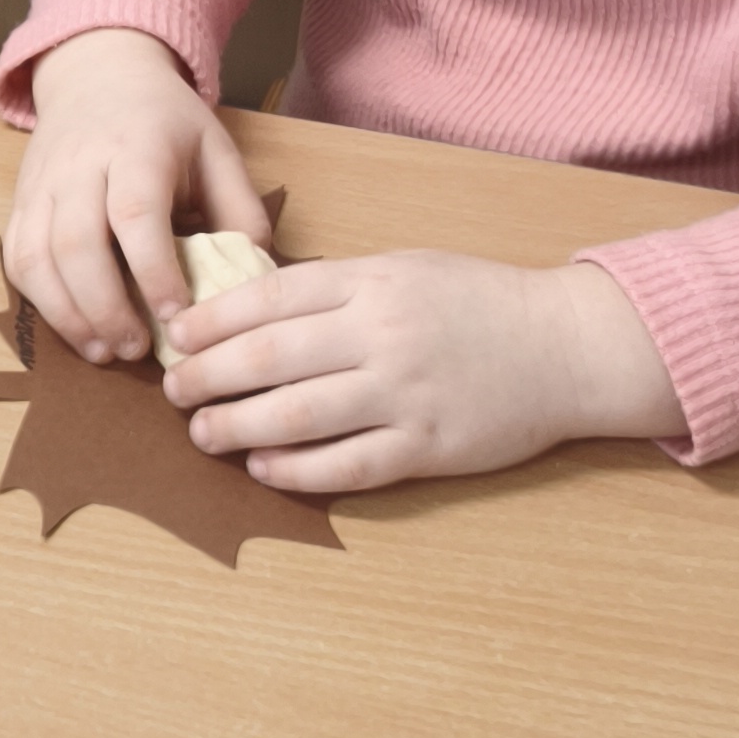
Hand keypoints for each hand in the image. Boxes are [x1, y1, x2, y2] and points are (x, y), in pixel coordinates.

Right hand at [4, 30, 274, 362]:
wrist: (99, 71)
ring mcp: (42, 183)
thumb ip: (240, 209)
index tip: (177, 318)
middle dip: (103, 306)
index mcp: (137, 147)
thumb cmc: (166, 122)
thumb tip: (253, 275)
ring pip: (36, 255)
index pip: (135, 214)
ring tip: (102, 352)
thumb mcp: (217, 150)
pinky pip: (16, 257)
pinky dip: (40, 300)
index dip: (154, 272)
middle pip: (76, 242)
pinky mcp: (21, 202)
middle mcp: (80, 164)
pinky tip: (73, 327)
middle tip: (135, 350)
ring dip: (66, 313)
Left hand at [162, 246, 682, 491]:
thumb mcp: (405, 268)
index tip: (176, 337)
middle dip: (206, 377)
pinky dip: (295, 470)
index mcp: (372, 280)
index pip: (269, 297)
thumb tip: (253, 309)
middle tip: (172, 390)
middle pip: (268, 358)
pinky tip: (263, 468)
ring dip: (237, 428)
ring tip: (202, 433)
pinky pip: (345, 464)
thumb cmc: (478, 302)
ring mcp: (404, 394)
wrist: (566, 346)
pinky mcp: (427, 448)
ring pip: (296, 415)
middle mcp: (382, 334)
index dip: (210, 320)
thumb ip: (337, 287)